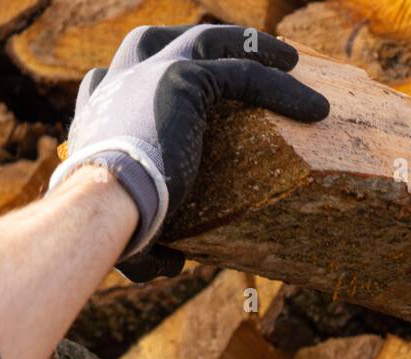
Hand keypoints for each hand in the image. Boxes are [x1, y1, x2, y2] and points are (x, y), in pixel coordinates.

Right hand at [48, 23, 329, 281]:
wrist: (105, 204)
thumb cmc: (109, 226)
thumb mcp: (126, 233)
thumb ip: (148, 245)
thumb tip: (170, 266)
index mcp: (94, 117)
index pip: (103, 84)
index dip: (128, 82)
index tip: (152, 88)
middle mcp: (117, 84)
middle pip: (151, 41)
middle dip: (187, 42)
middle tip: (225, 53)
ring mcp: (150, 73)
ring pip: (205, 41)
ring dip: (248, 45)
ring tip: (288, 59)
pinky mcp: (185, 77)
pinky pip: (243, 72)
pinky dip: (282, 88)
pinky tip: (316, 109)